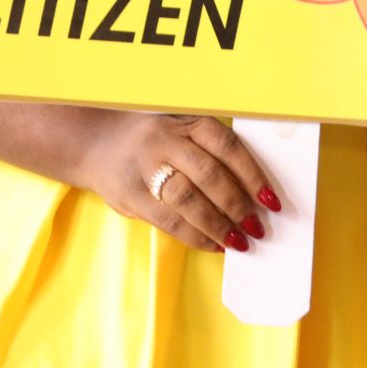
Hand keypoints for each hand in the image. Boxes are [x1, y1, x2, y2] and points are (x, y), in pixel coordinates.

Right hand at [78, 110, 280, 251]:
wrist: (95, 144)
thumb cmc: (152, 140)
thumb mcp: (179, 129)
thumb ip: (209, 150)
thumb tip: (252, 189)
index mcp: (185, 122)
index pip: (227, 146)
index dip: (252, 174)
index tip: (271, 200)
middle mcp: (165, 140)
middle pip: (209, 174)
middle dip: (238, 205)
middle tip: (257, 227)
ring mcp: (146, 167)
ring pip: (188, 199)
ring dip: (218, 224)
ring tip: (238, 241)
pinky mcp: (131, 195)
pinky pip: (168, 220)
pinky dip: (195, 236)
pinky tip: (213, 245)